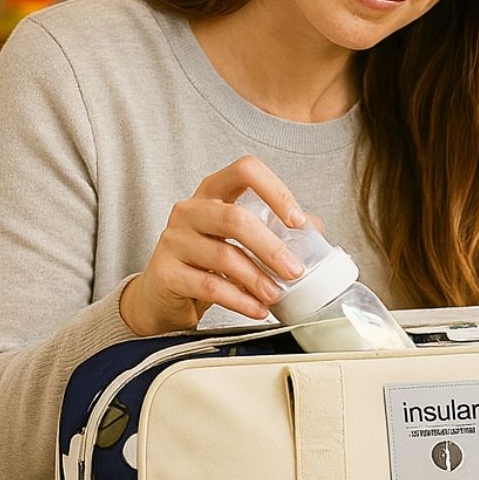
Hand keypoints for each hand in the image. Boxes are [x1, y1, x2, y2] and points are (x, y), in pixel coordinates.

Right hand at [120, 156, 314, 335]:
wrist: (164, 293)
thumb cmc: (206, 260)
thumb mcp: (241, 239)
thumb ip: (276, 230)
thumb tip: (314, 229)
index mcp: (213, 192)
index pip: (245, 170)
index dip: (276, 191)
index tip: (298, 220)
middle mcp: (190, 210)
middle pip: (235, 219)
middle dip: (272, 248)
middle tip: (295, 271)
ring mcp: (174, 239)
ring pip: (224, 255)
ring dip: (258, 278)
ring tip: (276, 294)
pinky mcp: (166, 271)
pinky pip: (209, 285)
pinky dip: (239, 300)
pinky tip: (257, 309)